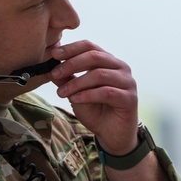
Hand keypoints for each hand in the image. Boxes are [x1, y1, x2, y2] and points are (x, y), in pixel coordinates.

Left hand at [49, 40, 138, 154]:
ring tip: (61, 92)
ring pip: (99, 74)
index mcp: (108, 61)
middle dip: (71, 64)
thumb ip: (66, 78)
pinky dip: (87, 95)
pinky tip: (75, 99)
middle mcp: (121, 68)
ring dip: (77, 82)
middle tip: (54, 74)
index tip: (54, 54)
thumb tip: (50, 63)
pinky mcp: (130, 98)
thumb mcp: (76, 92)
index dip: (71, 48)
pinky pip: (107, 92)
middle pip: (95, 56)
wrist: (111, 134)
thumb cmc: (95, 110)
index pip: (90, 46)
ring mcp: (128, 82)